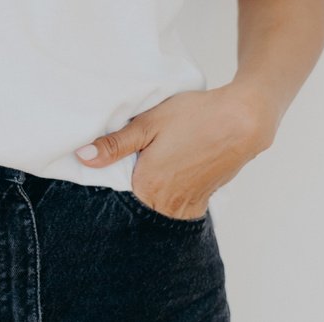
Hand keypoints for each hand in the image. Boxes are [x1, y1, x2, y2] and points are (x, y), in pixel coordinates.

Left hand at [74, 85, 274, 220]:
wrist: (241, 121)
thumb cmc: (194, 116)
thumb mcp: (148, 123)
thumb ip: (114, 145)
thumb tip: (82, 157)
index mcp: (147, 185)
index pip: (117, 194)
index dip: (113, 178)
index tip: (117, 161)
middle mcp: (166, 204)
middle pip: (138, 203)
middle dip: (132, 187)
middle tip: (138, 159)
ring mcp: (186, 206)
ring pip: (157, 207)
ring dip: (152, 192)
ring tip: (157, 164)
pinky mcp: (202, 201)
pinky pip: (177, 208)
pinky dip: (170, 195)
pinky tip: (172, 172)